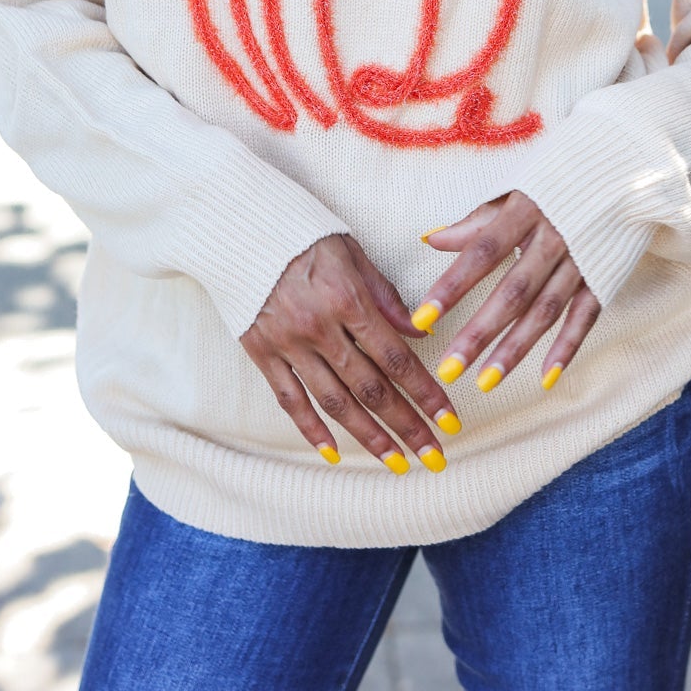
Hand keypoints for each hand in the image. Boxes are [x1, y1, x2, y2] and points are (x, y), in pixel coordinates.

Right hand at [240, 233, 461, 473]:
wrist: (240, 228)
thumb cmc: (306, 236)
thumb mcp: (354, 254)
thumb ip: (386, 297)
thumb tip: (422, 333)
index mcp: (348, 300)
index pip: (396, 358)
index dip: (426, 393)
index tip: (450, 421)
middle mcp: (319, 328)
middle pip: (371, 388)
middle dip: (407, 426)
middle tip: (434, 456)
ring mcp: (288, 344)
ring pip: (335, 402)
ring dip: (369, 437)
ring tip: (396, 462)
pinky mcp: (261, 353)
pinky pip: (290, 400)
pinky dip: (312, 430)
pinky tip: (333, 454)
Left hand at [410, 190, 600, 391]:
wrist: (624, 169)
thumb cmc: (556, 180)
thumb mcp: (515, 190)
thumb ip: (476, 220)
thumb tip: (431, 239)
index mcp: (525, 212)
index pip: (482, 253)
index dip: (452, 286)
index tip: (422, 318)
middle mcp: (554, 239)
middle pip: (513, 292)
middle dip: (479, 333)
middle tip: (448, 369)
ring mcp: (582, 261)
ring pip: (545, 311)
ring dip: (515, 349)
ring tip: (485, 382)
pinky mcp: (603, 278)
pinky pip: (585, 318)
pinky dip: (567, 348)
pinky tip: (545, 378)